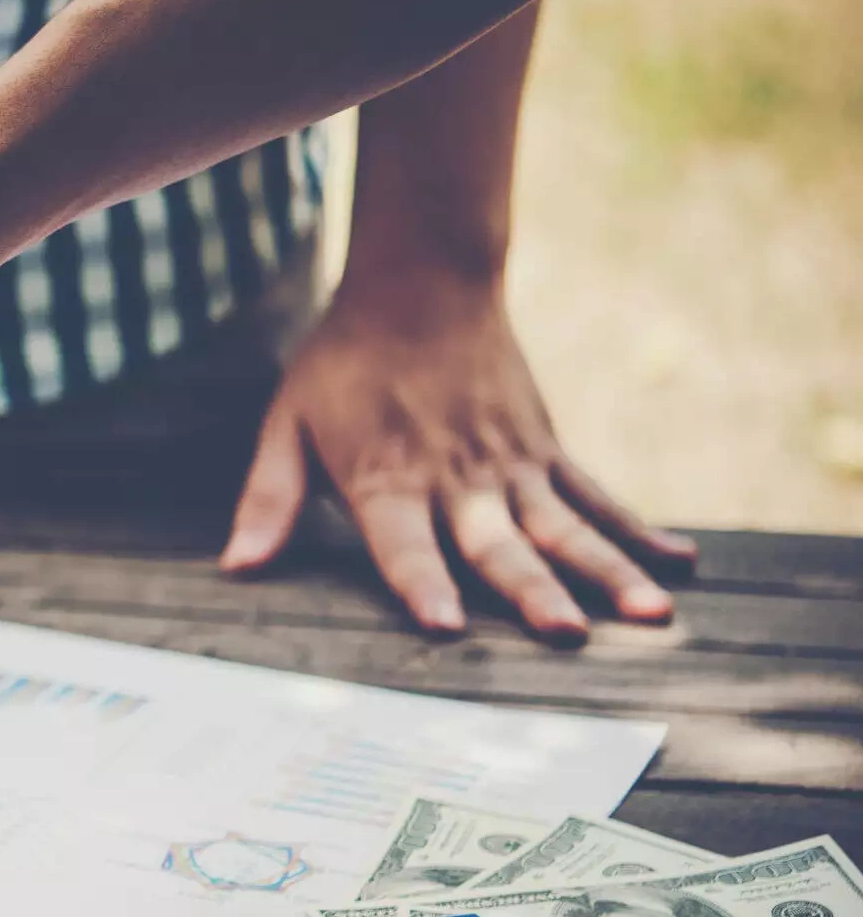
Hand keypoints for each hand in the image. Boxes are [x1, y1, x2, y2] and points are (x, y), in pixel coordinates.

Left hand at [220, 277, 695, 641]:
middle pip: (496, 545)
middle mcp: (456, 479)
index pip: (402, 543)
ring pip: (566, 527)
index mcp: (386, 478)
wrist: (420, 283)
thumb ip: (268, 499)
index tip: (441, 625)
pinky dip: (641, 530)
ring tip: (652, 612)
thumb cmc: (343, 366)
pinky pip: (598, 496)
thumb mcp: (287, 426)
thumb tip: (235, 568)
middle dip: (530, 591)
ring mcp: (510, 465)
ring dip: (608, 570)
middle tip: (567, 633)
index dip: (419, 583)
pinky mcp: (546, 450)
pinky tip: (682, 563)